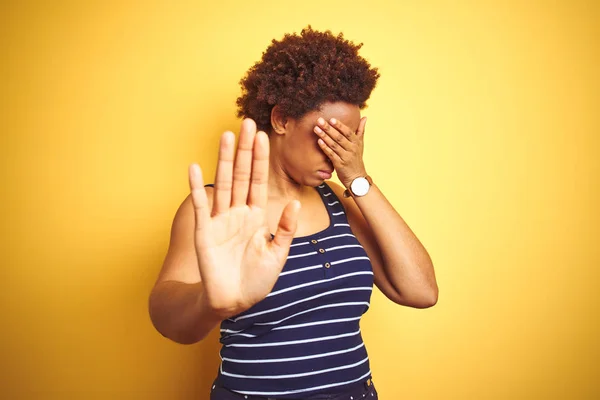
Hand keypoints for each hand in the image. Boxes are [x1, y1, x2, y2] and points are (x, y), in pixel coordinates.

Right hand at [188, 119, 300, 318]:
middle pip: (241, 175)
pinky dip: (197, 187)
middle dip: (244, 150)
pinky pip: (201, 206)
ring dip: (223, 160)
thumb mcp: (277, 254)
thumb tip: (293, 201)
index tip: (265, 136)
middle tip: (247, 123)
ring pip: (223, 183)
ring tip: (226, 136)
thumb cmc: (256, 281)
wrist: (234, 303)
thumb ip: (284, 228)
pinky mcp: (204, 232)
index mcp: (255, 216)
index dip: (261, 159)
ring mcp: (220, 220)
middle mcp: (237, 213)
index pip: (258, 181)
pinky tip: (194, 167)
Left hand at [314, 116, 368, 187]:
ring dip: (324, 136)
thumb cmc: (357, 159)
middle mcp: (352, 149)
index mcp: (356, 143)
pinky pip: (331, 154)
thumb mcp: (361, 144)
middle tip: (319, 121)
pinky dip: (325, 148)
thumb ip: (361, 130)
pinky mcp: (339, 164)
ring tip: (316, 129)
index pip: (348, 132)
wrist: (357, 178)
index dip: (340, 125)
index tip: (331, 119)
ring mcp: (345, 157)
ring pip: (334, 145)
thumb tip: (365, 117)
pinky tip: (319, 142)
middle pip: (339, 137)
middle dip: (328, 128)